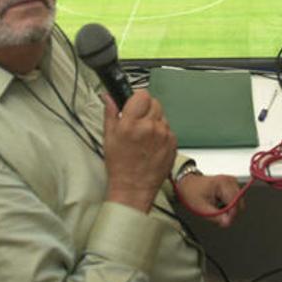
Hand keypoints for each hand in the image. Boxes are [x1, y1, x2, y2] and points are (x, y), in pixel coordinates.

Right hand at [102, 90, 176, 211]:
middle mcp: (149, 127)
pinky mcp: (173, 143)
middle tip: (138, 121)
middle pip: (154, 102)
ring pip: (162, 116)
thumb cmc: (120, 166)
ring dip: (155, 121)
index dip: (137, 99)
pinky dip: (162, 133)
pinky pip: (168, 129)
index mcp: (131, 124)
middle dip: (146, 109)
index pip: (142, 94)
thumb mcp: (108, 137)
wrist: (134, 187)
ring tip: (145, 136)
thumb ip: (110, 113)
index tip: (134, 104)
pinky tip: (152, 144)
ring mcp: (163, 135)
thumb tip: (109, 97)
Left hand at [176, 174, 244, 227]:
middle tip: (218, 214)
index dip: (231, 215)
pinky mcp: (231, 184)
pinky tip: (220, 202)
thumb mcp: (202, 208)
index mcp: (223, 184)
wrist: (188, 184)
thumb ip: (216, 216)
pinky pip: (236, 198)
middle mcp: (230, 180)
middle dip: (230, 212)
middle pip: (239, 203)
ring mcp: (231, 181)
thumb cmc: (192, 193)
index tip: (224, 222)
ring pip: (239, 201)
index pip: (235, 204)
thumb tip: (228, 222)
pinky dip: (229, 203)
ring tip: (217, 207)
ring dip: (230, 208)